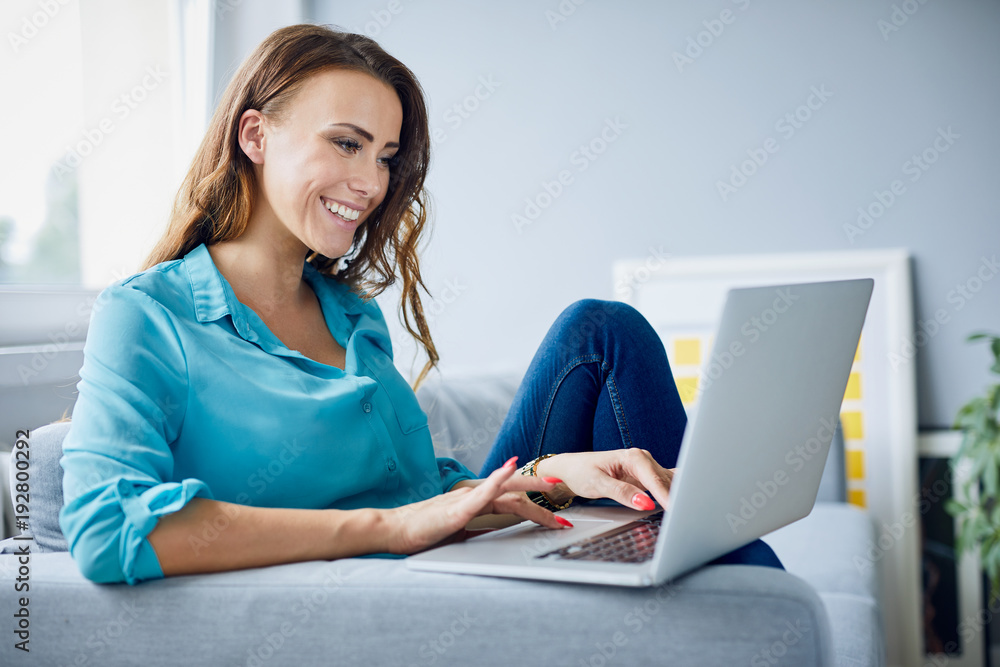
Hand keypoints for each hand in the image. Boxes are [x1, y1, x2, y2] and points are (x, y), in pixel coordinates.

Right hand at [382, 457, 570, 554]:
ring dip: (532, 487)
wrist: (394, 531)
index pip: (512, 497)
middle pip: (515, 489)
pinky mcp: (457, 509)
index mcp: (474, 501)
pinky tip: (510, 468)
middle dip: (542, 489)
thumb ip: (477, 526)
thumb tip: (497, 531)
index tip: (556, 506)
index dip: (535, 498)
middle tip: (566, 490)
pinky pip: (482, 493)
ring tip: (553, 486)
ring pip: (505, 490)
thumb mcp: (458, 530)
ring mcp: (465, 499)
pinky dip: (498, 479)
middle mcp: (473, 495)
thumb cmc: (422, 532)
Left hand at [535, 449, 674, 510]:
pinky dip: (673, 493)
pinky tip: (685, 500)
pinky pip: (664, 484)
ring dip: (677, 496)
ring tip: (689, 513)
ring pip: (668, 484)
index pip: (655, 480)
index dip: (667, 496)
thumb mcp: (597, 484)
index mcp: (633, 457)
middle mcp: (643, 459)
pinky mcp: (646, 477)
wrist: (572, 468)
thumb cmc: (581, 472)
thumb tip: (645, 502)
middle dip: (677, 497)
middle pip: (665, 482)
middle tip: (687, 516)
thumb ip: (622, 492)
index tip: (676, 509)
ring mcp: (646, 468)